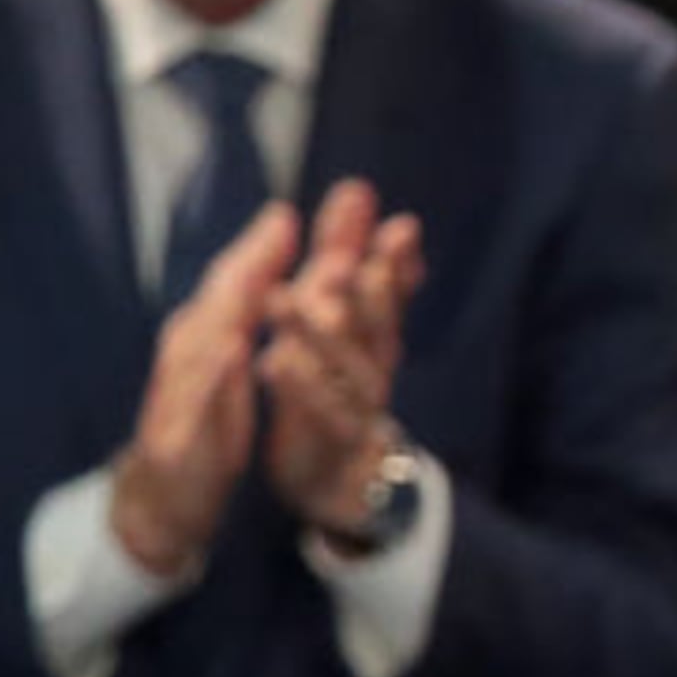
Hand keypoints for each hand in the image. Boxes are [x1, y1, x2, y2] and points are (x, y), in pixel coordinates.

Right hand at [108, 202, 298, 573]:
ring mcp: (177, 394)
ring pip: (204, 344)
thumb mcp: (228, 363)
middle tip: (283, 224)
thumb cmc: (204, 421)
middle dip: (251, 262)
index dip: (261, 246)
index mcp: (203, 335)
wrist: (165, 496)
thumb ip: (243, 311)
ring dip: (232, 311)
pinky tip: (233, 353)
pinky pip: (198, 403)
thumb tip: (266, 257)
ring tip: (263, 281)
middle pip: (218, 299)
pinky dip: (215, 377)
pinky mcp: (177, 438)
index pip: (234, 282)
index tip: (291, 211)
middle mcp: (185, 354)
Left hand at [259, 176, 423, 532]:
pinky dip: (301, 389)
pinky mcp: (337, 449)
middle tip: (355, 259)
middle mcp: (373, 370)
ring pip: (352, 372)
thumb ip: (351, 263)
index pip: (387, 292)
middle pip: (379, 327)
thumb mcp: (338, 319)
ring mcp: (360, 412)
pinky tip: (275, 361)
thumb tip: (368, 201)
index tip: (400, 227)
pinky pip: (324, 418)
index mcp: (371, 336)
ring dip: (318, 335)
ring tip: (282, 298)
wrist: (331, 476)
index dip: (394, 261)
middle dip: (373, 291)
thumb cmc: (332, 388)